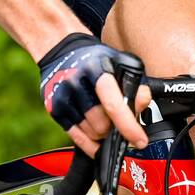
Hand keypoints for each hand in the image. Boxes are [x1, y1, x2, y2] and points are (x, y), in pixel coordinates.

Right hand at [37, 33, 152, 155]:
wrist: (62, 51)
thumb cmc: (96, 58)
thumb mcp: (121, 62)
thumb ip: (136, 84)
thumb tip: (140, 105)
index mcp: (95, 69)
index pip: (113, 104)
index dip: (128, 126)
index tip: (141, 141)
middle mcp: (76, 84)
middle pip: (103, 125)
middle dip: (115, 128)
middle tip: (119, 119)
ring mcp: (63, 98)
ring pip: (92, 134)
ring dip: (103, 133)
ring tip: (105, 117)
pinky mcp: (54, 110)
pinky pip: (77, 138)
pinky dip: (91, 143)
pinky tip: (98, 138)